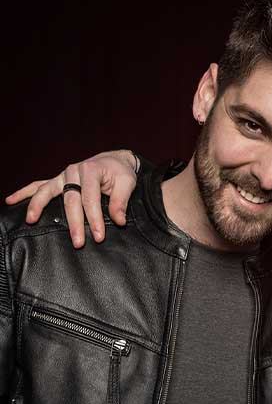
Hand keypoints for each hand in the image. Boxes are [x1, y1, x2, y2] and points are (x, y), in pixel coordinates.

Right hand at [5, 149, 138, 247]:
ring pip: (47, 191)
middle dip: (74, 223)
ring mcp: (63, 176)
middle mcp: (73, 171)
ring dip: (37, 206)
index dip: (94, 218)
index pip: (90, 198)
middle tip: (78, 242)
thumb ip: (120, 202)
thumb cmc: (120, 172)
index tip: (98, 236)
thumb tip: (119, 221)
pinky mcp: (58, 180)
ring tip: (30, 220)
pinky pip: (39, 186)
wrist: (113, 160)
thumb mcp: (127, 183)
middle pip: (70, 200)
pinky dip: (25, 193)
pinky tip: (11, 200)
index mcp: (90, 170)